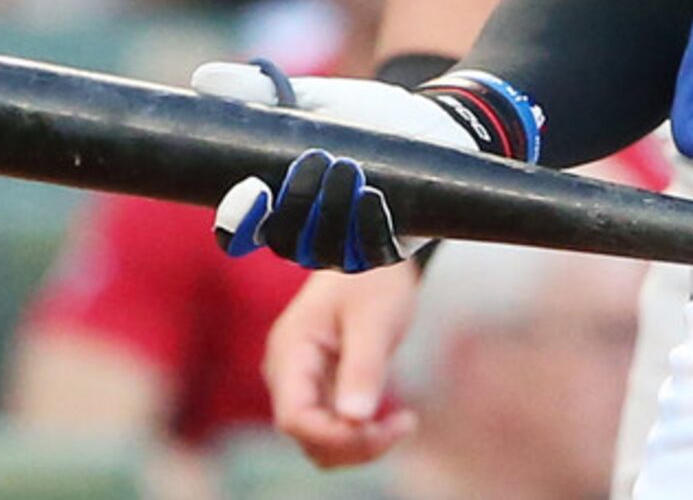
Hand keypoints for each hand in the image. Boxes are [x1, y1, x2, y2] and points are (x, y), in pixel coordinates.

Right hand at [192, 63, 500, 271]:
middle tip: (315, 159)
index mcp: (278, 204)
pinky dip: (370, 227)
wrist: (433, 122)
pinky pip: (372, 252)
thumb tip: (204, 78)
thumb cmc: (366, 114)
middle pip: (282, 240)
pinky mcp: (386, 249)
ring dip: (333, 212)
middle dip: (296, 204)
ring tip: (348, 167)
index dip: (237, 221)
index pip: (240, 231)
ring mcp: (346, 247)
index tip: (249, 191)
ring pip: (324, 250)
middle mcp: (306, 234)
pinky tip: (374, 197)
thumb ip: (262, 91)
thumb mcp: (316, 98)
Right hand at [264, 268, 424, 467]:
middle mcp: (289, 371)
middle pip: (307, 434)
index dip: (331, 435)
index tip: (375, 430)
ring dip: (359, 443)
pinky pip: (334, 424)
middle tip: (402, 427)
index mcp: (291, 351)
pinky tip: (396, 420)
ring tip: (403, 424)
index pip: (294, 417)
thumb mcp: (374, 317)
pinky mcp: (323, 384)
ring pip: (320, 437)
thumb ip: (363, 367)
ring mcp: (304, 380)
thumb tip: (356, 419)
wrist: (377, 249)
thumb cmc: (373, 274)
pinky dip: (362, 431)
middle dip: (352, 444)